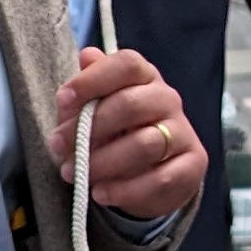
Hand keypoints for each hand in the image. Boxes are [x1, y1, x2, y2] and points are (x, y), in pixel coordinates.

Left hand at [53, 47, 206, 223]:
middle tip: (58, 146)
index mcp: (145, 77)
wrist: (153, 175)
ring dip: (102, 162)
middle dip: (88, 127)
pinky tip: (100, 193)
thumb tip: (86, 56)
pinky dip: (125, 190)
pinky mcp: (191, 166)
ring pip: (144, 144)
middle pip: (130, 104)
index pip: (126, 64)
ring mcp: (183, 132)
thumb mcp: (96, 110)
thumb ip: (88, 89)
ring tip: (74, 174)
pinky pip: (160, 179)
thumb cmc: (117, 133)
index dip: (93, 79)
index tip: (62, 100)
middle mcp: (168, 99)